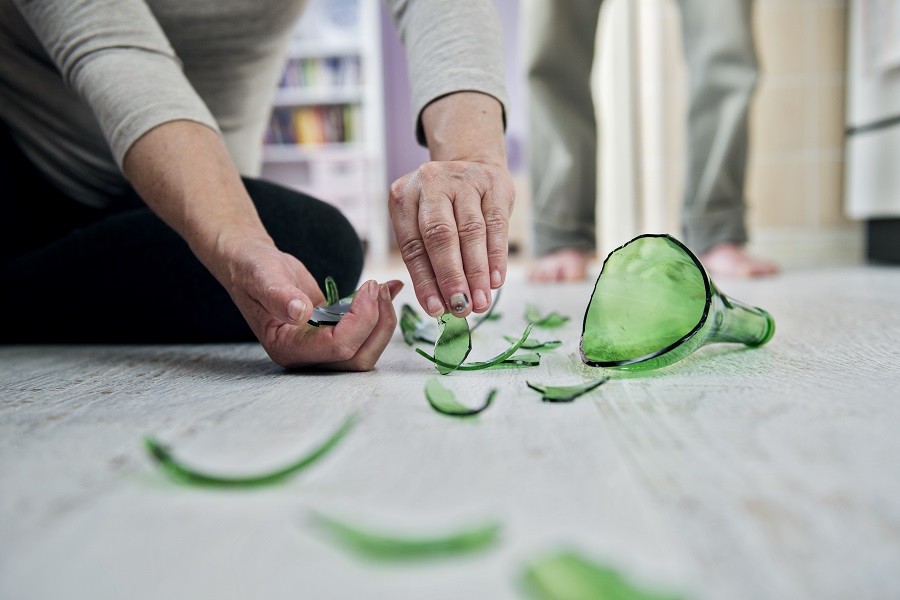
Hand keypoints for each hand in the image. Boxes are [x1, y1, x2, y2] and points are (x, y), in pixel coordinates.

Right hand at [218, 237, 402, 369]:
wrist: (251, 265)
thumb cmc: (252, 269)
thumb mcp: (262, 276)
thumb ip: (279, 296)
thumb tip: (300, 313)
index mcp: (287, 348)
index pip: (338, 347)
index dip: (361, 321)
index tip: (369, 288)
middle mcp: (307, 355)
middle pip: (358, 357)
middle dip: (378, 325)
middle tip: (379, 288)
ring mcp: (321, 346)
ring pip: (366, 349)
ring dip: (383, 320)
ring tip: (386, 287)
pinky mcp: (333, 332)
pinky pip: (364, 333)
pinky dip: (381, 312)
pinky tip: (390, 287)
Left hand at [389, 160, 513, 318]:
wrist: (471, 166)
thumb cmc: (443, 208)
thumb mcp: (423, 224)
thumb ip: (428, 261)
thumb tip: (441, 306)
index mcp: (403, 196)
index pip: (413, 246)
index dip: (424, 281)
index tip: (435, 309)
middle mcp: (431, 183)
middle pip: (441, 236)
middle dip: (452, 277)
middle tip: (461, 308)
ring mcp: (463, 180)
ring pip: (471, 232)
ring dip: (477, 273)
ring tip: (480, 303)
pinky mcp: (493, 183)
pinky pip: (496, 225)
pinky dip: (496, 256)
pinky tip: (496, 281)